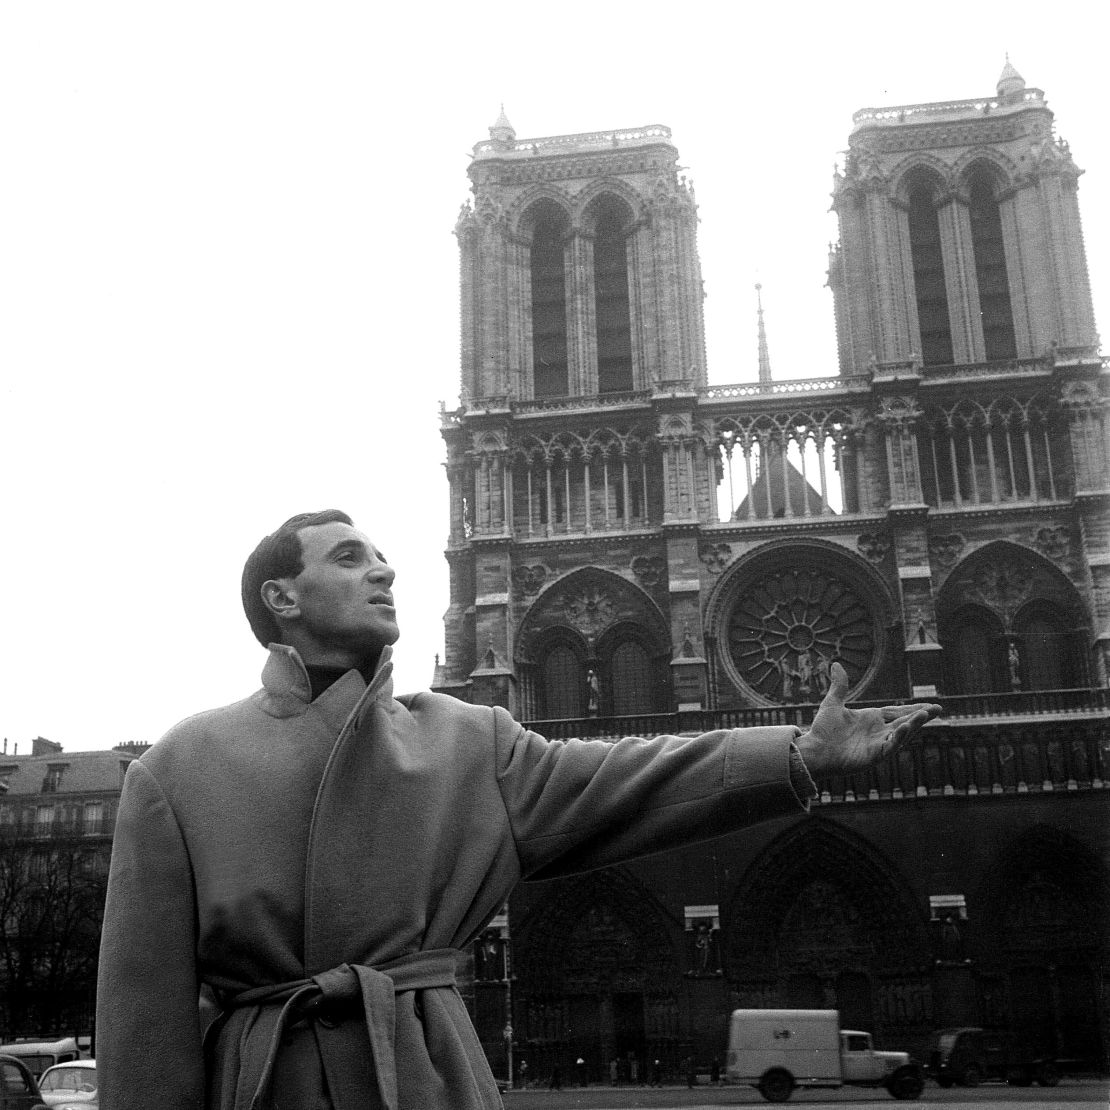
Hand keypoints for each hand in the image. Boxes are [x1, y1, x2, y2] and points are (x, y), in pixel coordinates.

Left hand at [795, 663, 941, 776]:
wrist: (813, 751)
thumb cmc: (822, 731)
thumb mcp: (832, 703)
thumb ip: (839, 686)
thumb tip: (836, 664)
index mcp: (872, 719)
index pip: (897, 712)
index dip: (913, 709)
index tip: (930, 705)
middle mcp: (878, 732)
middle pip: (905, 722)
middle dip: (921, 716)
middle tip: (938, 708)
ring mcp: (878, 745)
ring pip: (901, 734)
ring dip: (914, 725)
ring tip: (925, 714)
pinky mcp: (874, 756)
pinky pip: (890, 747)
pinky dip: (898, 738)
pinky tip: (904, 728)